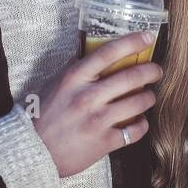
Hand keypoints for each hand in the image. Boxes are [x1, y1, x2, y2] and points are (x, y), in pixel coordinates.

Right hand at [31, 30, 161, 177]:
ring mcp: (97, 120)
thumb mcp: (55, 85)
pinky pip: (135, 131)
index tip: (148, 36)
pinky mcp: (104, 142)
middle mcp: (88, 97)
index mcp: (74, 78)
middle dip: (151, 71)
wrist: (31, 150)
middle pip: (131, 77)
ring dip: (149, 97)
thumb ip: (77, 71)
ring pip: (138, 102)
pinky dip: (142, 125)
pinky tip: (139, 121)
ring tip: (149, 96)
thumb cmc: (42, 115)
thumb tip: (98, 55)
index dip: (133, 42)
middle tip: (156, 71)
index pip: (109, 52)